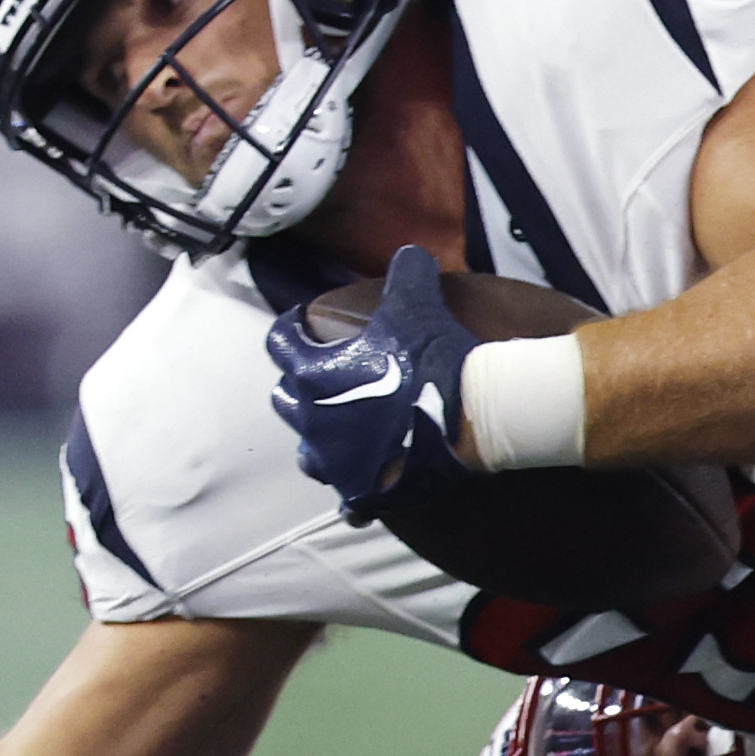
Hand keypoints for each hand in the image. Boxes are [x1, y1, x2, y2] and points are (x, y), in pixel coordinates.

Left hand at [265, 244, 477, 520]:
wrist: (473, 415)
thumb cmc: (436, 358)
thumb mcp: (419, 305)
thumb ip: (407, 275)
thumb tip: (410, 253)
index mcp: (314, 373)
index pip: (280, 343)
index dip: (289, 330)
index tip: (300, 325)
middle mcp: (314, 419)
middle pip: (286, 400)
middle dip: (301, 388)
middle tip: (327, 378)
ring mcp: (337, 461)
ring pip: (308, 454)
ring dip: (320, 440)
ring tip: (342, 433)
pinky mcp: (364, 492)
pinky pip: (349, 502)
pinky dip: (355, 495)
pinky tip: (367, 488)